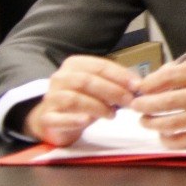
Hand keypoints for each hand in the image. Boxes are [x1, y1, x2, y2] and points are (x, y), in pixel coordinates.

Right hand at [26, 55, 141, 146]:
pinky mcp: (47, 117)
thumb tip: (138, 85)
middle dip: (113, 91)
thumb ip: (115, 83)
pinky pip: (58, 118)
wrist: (54, 119)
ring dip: (98, 107)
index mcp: (74, 65)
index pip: (100, 66)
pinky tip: (86, 121)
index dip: (120, 75)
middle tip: (129, 101)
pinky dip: (73, 119)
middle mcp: (61, 78)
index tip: (137, 85)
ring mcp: (52, 97)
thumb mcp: (99, 88)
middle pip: (88, 81)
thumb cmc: (82, 100)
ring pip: (75, 99)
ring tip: (113, 115)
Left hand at [131, 57, 185, 148]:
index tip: (140, 88)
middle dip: (145, 105)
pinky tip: (163, 134)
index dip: (149, 83)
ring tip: (145, 121)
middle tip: (136, 106)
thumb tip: (153, 80)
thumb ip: (181, 69)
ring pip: (171, 123)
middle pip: (167, 101)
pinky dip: (167, 139)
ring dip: (151, 123)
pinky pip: (182, 140)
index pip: (170, 77)